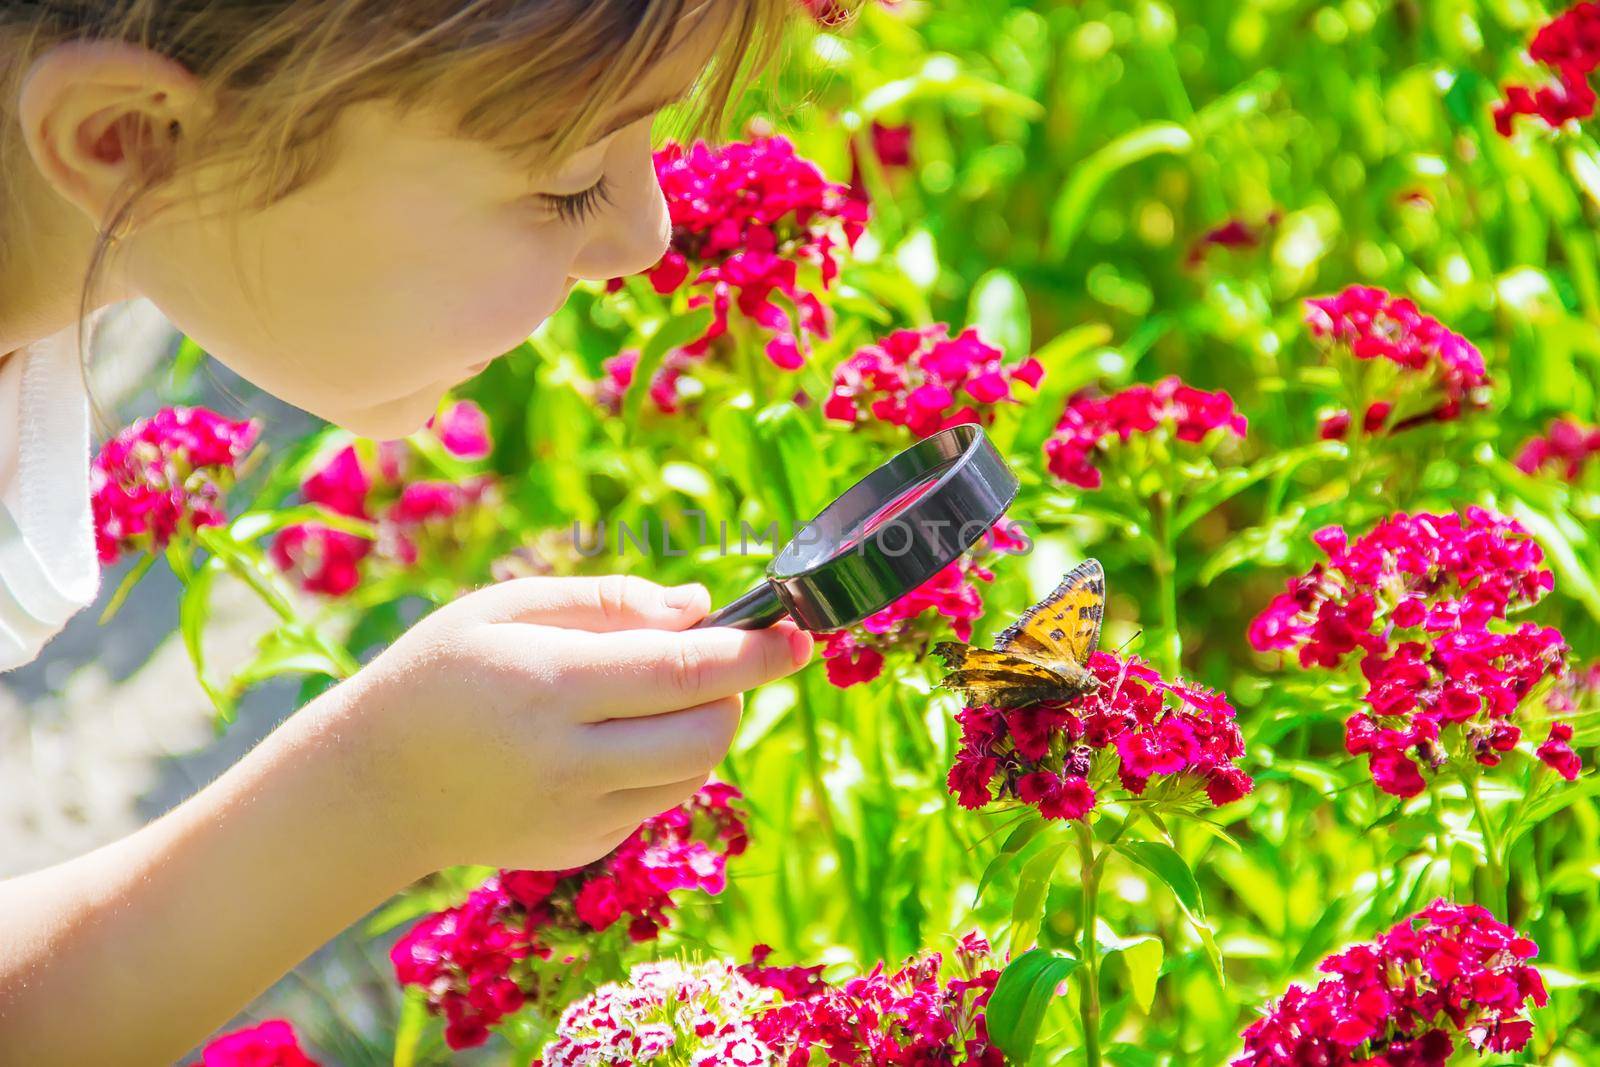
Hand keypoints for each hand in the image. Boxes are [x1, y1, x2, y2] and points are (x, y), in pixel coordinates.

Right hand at [323, 575, 812, 874]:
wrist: (372, 788)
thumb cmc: (439, 675)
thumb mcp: (506, 609)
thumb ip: (608, 602)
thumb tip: (699, 608)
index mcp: (551, 685)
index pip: (687, 670)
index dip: (756, 652)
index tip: (797, 631)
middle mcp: (570, 759)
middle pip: (709, 730)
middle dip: (734, 688)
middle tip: (707, 658)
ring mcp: (578, 814)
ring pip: (695, 770)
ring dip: (704, 726)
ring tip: (653, 694)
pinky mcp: (582, 846)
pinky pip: (658, 799)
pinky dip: (662, 762)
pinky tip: (612, 738)